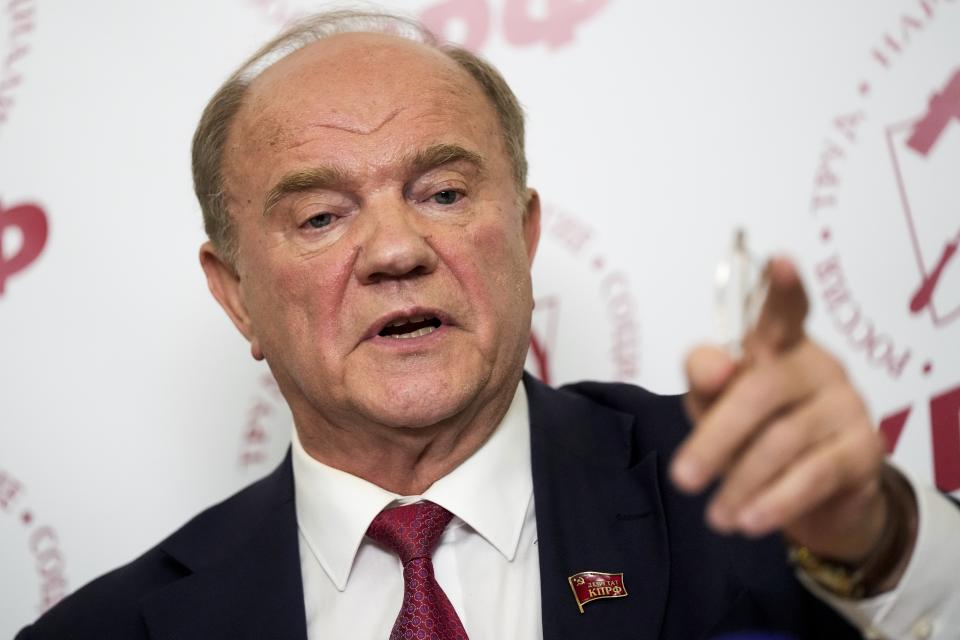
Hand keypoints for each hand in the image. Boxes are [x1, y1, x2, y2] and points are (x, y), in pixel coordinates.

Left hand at [671, 257, 914, 575]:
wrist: (817, 494)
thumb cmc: (755, 432)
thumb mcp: (717, 406)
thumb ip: (706, 382)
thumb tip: (713, 368)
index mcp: (778, 345)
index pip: (783, 310)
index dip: (782, 288)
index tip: (778, 260)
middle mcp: (816, 365)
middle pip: (761, 390)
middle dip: (716, 438)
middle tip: (682, 479)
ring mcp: (846, 404)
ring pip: (784, 440)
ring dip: (741, 483)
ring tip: (715, 516)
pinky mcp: (864, 449)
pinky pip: (813, 475)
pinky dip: (774, 501)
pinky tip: (748, 521)